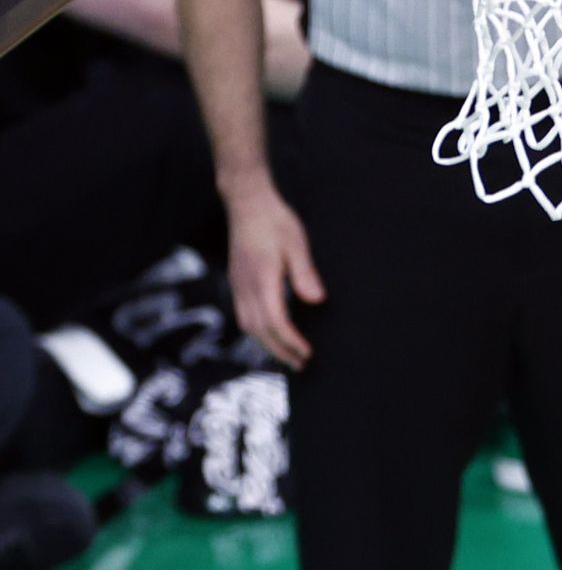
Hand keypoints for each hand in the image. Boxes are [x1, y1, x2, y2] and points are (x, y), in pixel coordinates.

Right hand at [225, 177, 322, 368]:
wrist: (247, 203)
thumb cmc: (275, 221)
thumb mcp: (297, 243)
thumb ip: (305, 273)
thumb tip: (316, 301)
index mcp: (262, 278)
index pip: (275, 321)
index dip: (290, 341)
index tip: (307, 353)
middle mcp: (246, 286)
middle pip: (260, 330)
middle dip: (280, 351)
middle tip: (301, 365)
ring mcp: (238, 285)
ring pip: (248, 325)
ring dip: (267, 345)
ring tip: (287, 357)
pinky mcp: (237, 282)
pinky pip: (243, 315)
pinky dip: (257, 332)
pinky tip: (269, 336)